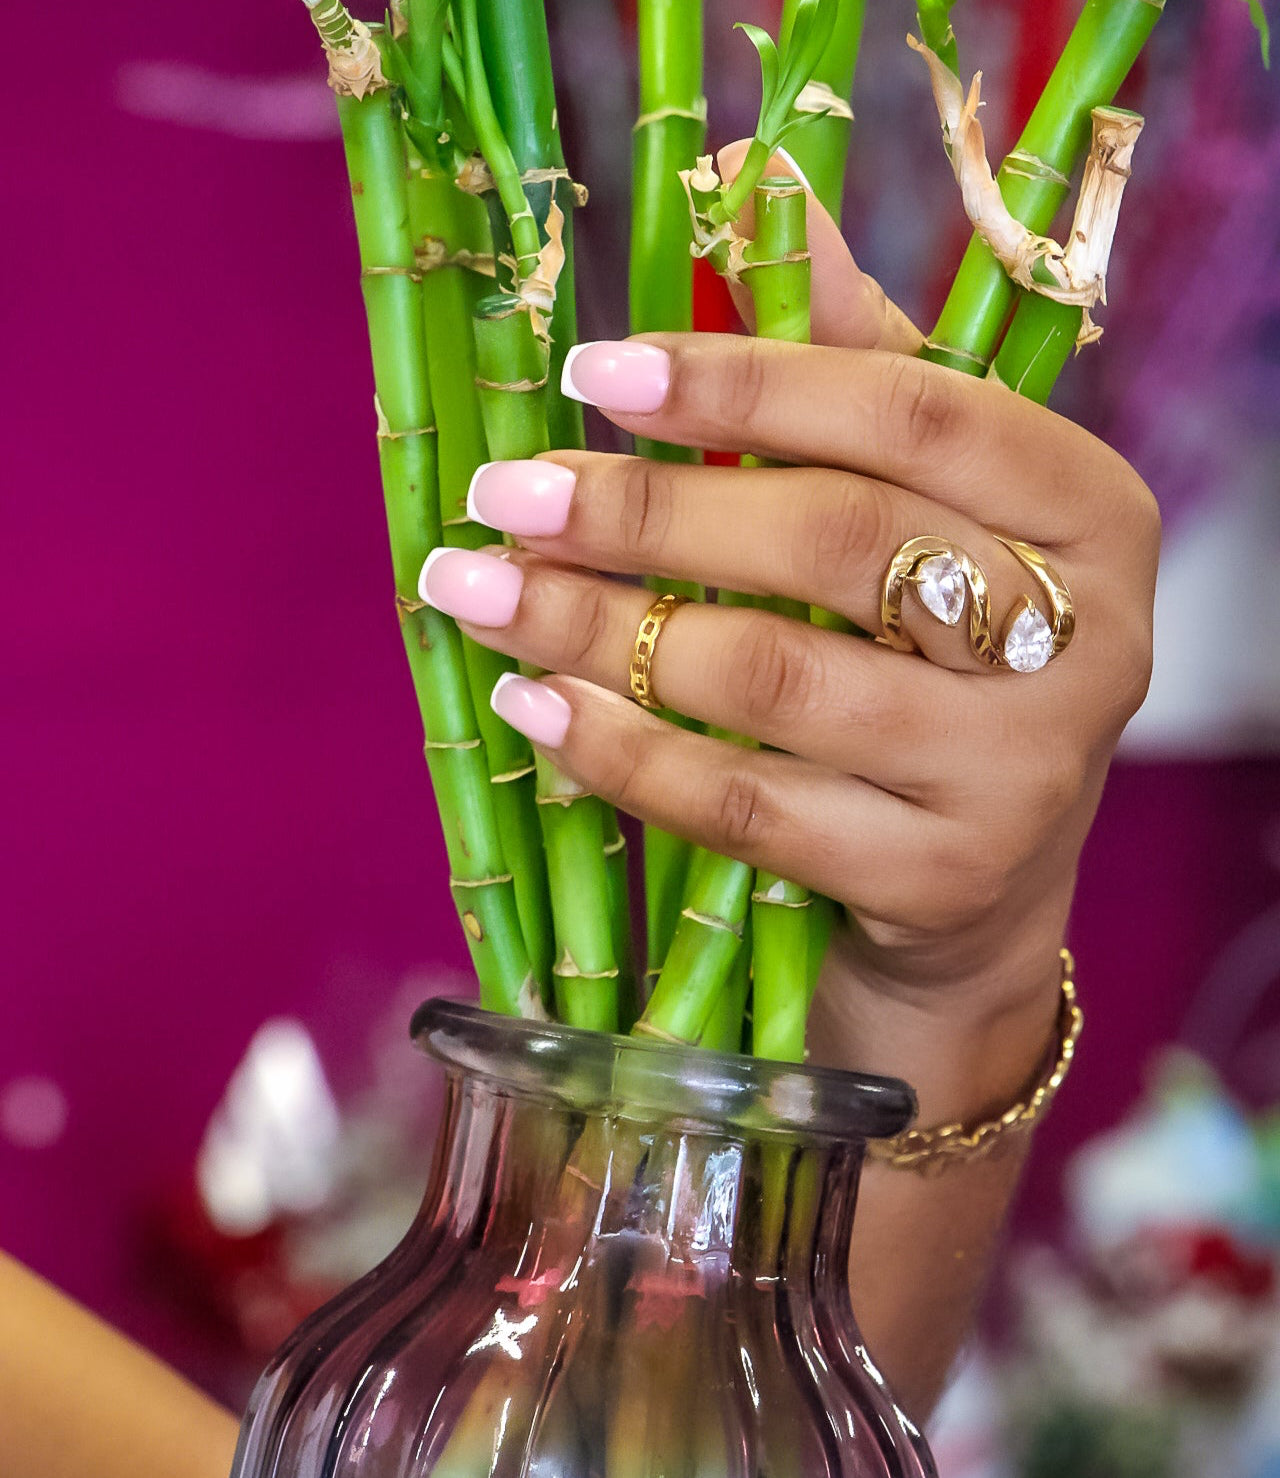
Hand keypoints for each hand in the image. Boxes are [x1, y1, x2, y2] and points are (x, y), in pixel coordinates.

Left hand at [418, 182, 1157, 1107]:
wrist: (984, 873)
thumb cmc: (939, 655)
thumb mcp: (925, 510)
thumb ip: (856, 363)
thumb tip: (764, 192)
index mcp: (1087, 511)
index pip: (915, 414)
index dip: (747, 383)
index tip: (592, 375)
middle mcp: (1081, 640)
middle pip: (836, 545)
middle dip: (644, 515)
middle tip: (504, 495)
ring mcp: (1013, 773)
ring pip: (773, 680)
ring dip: (597, 631)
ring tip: (480, 592)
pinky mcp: (934, 878)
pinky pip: (743, 807)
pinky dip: (620, 752)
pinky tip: (531, 706)